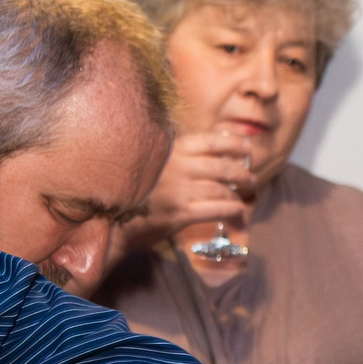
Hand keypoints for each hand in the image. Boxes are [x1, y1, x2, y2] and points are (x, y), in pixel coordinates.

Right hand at [122, 129, 256, 244]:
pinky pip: (217, 209)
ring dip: (237, 194)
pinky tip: (238, 214)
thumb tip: (210, 156)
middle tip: (250, 179)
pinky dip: (233, 211)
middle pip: (221, 165)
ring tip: (244, 197)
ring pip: (221, 188)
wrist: (112, 222)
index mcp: (169, 151)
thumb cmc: (135, 194)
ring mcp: (177, 190)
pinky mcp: (180, 213)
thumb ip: (178, 159)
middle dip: (240, 172)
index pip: (209, 141)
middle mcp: (175, 167)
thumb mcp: (153, 165)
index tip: (248, 147)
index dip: (233, 143)